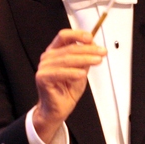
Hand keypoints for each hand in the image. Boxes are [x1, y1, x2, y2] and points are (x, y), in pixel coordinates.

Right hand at [32, 29, 105, 143]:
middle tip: (101, 52)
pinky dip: (73, 73)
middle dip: (88, 49)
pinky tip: (82, 74)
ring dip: (85, 59)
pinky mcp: (43, 78)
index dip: (78, 34)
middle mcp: (48, 58)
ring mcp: (44, 67)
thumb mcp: (80, 71)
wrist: (57, 109)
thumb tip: (94, 47)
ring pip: (67, 59)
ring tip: (97, 61)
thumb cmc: (66, 90)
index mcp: (55, 52)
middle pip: (69, 48)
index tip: (90, 37)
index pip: (64, 36)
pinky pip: (60, 73)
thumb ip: (84, 59)